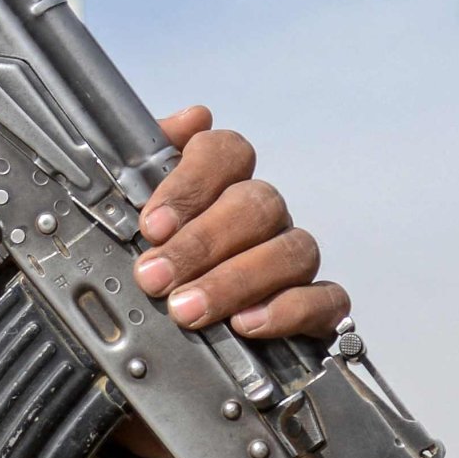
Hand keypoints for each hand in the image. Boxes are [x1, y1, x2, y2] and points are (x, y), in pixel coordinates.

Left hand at [130, 108, 346, 341]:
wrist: (173, 339)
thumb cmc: (160, 265)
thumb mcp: (134, 208)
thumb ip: (151, 157)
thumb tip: (192, 118)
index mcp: (224, 185)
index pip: (229, 152)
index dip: (191, 183)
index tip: (153, 225)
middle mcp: (264, 216)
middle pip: (258, 204)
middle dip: (201, 243)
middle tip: (156, 277)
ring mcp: (292, 259)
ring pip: (291, 251)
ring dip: (234, 281)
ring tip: (187, 309)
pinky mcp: (317, 307)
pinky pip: (325, 299)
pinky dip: (288, 310)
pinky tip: (246, 324)